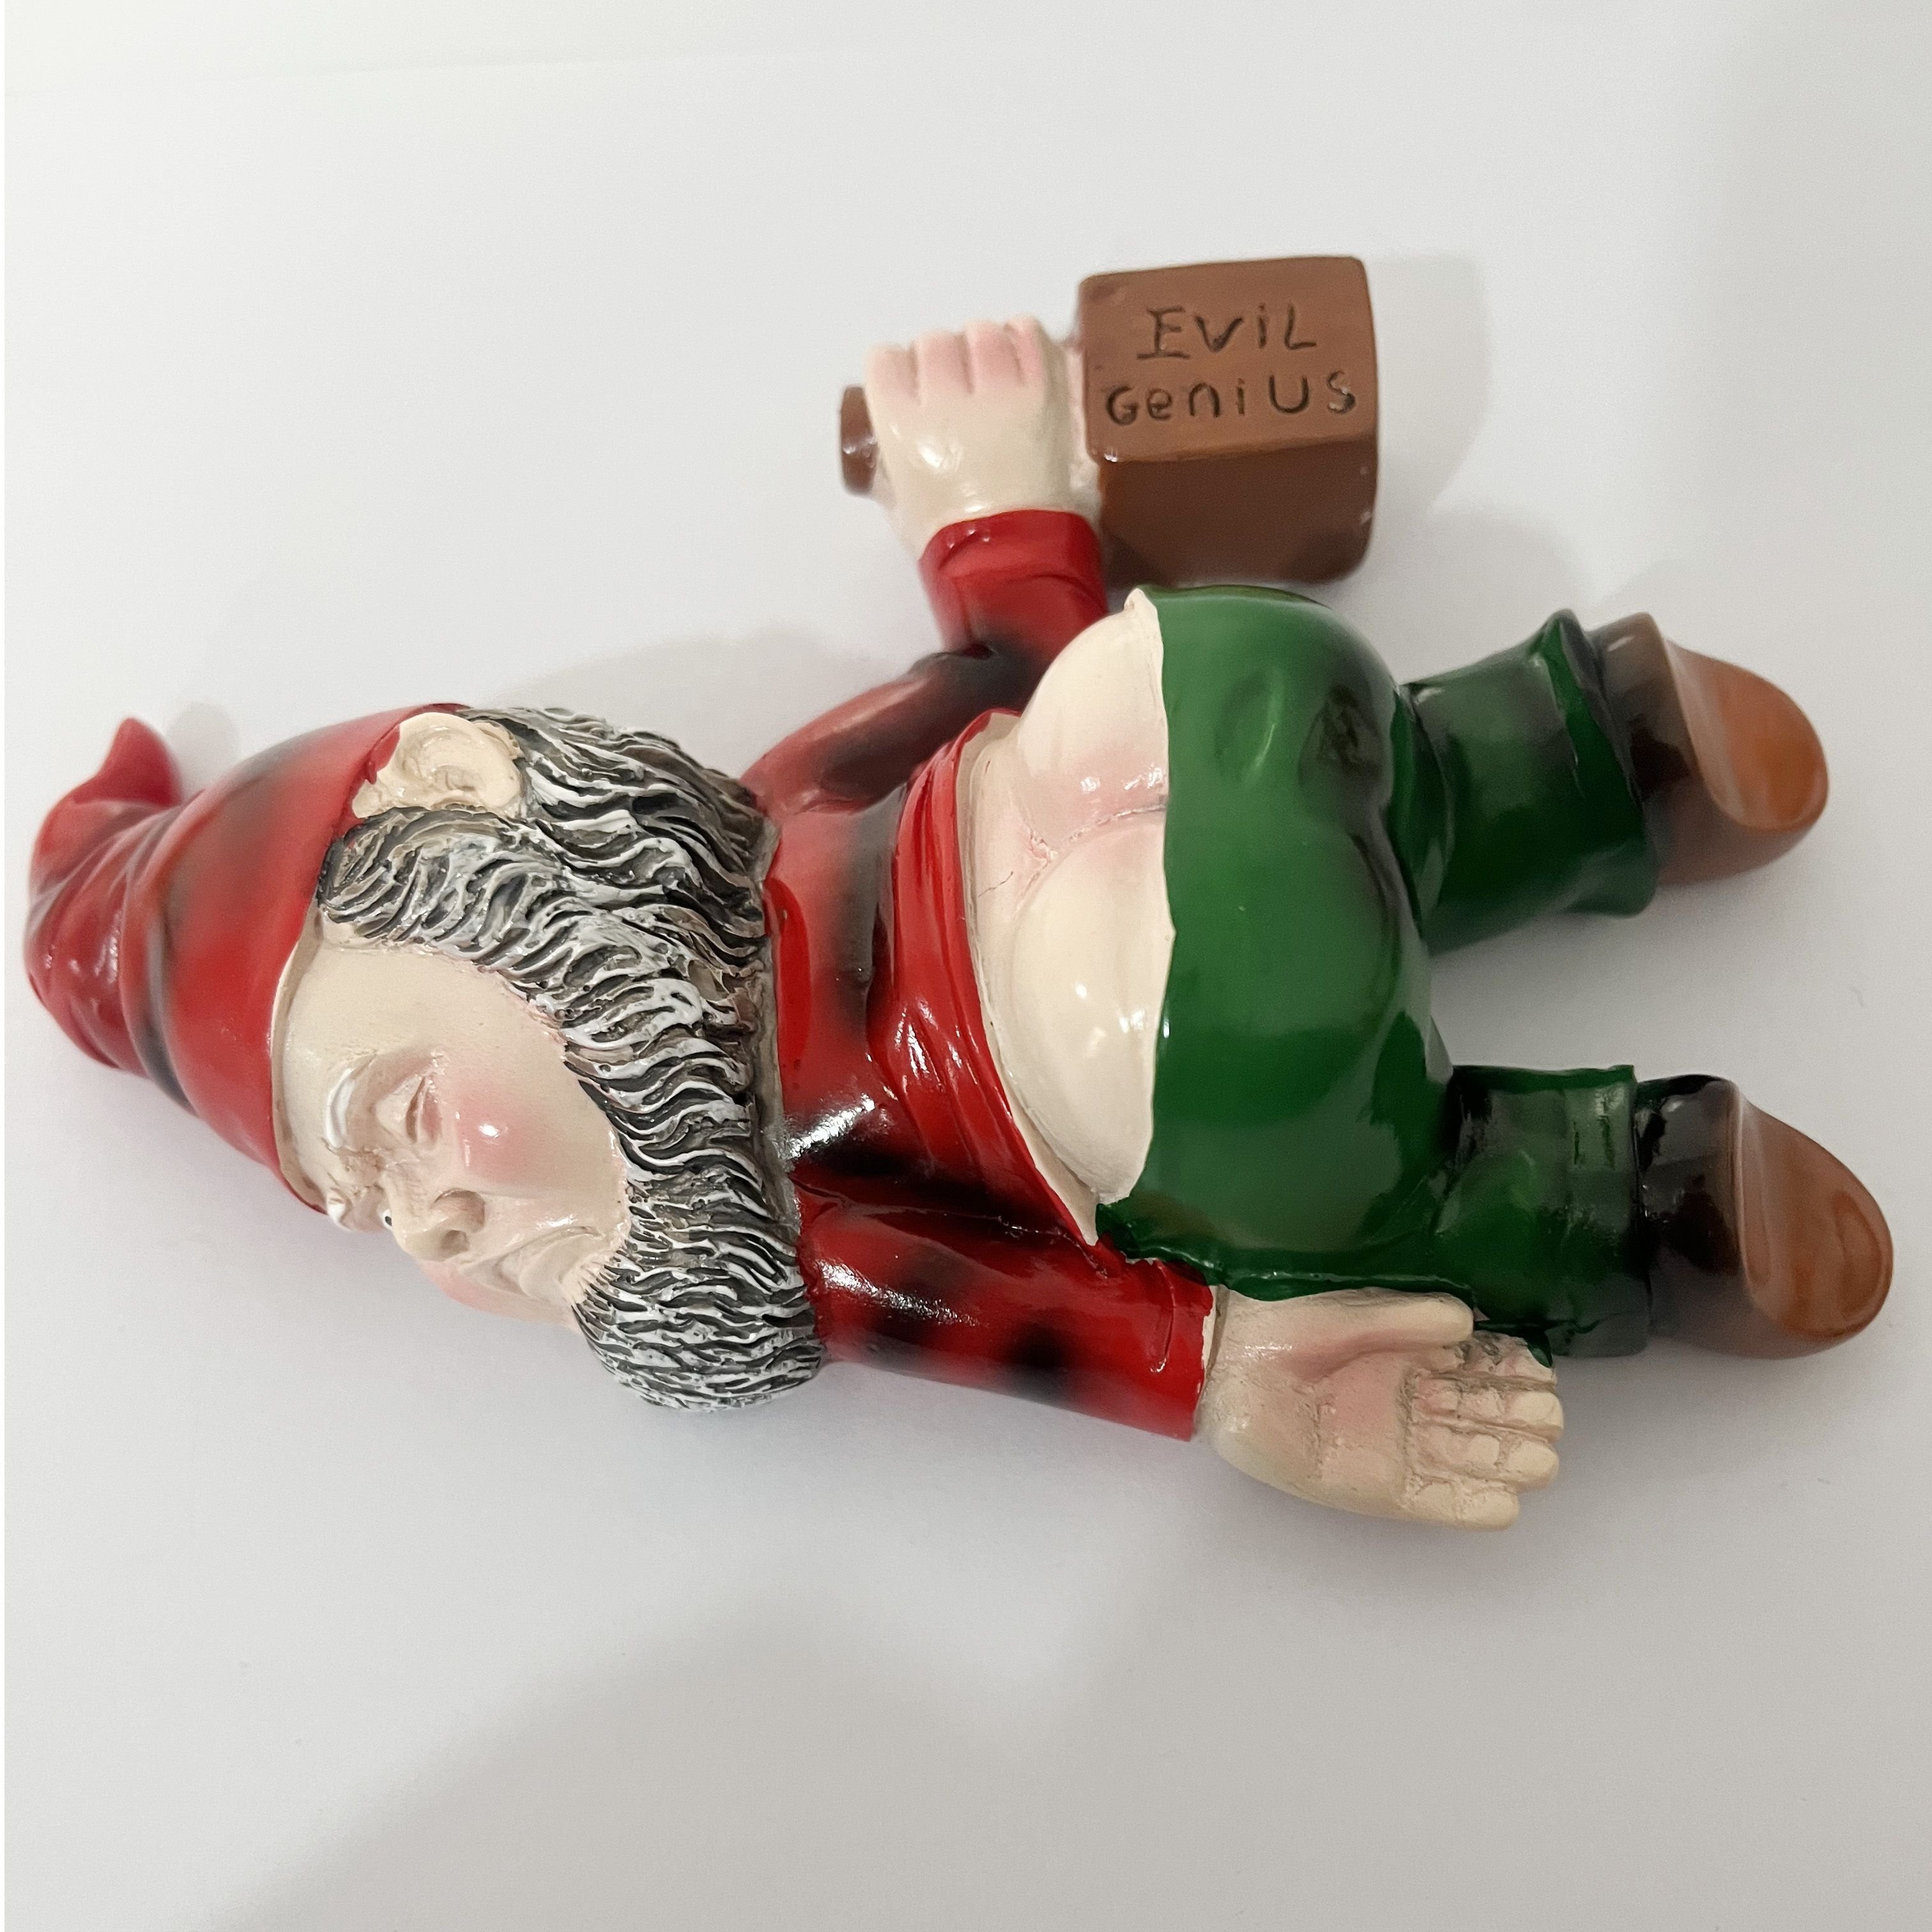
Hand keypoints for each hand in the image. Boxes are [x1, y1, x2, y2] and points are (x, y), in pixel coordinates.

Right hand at [862, 318, 1097, 554]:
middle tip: (958, 382)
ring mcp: (995, 395)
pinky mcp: (1040, 395)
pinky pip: (1029, 335)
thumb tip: (897, 437)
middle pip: (934, 341)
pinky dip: (1023, 336)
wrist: (1009, 559)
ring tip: (993, 368)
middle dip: (943, 358)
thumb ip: (890, 462)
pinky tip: (1021, 351)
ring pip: (982, 332)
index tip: (911, 382)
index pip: (885, 360)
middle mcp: (943, 401)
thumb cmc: (949, 541)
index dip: (899, 368)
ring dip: (984, 345)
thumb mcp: (899, 501)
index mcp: (899, 426)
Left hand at [1197, 1290, 1563, 1528]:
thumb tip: (1470, 1323)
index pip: (1481, 1368)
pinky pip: (1433, 1501)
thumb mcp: (1349, 1314)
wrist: (1225, 1367)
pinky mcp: (1375, 1485)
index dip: (1516, 1373)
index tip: (1542, 1372)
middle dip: (1520, 1419)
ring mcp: (1397, 1446)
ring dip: (1505, 1462)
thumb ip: (1408, 1320)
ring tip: (1539, 1460)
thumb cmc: (1282, 1326)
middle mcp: (1413, 1403)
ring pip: (1468, 1461)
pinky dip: (1468, 1505)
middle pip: (1484, 1417)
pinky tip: (1505, 1505)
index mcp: (1412, 1356)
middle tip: (1548, 1419)